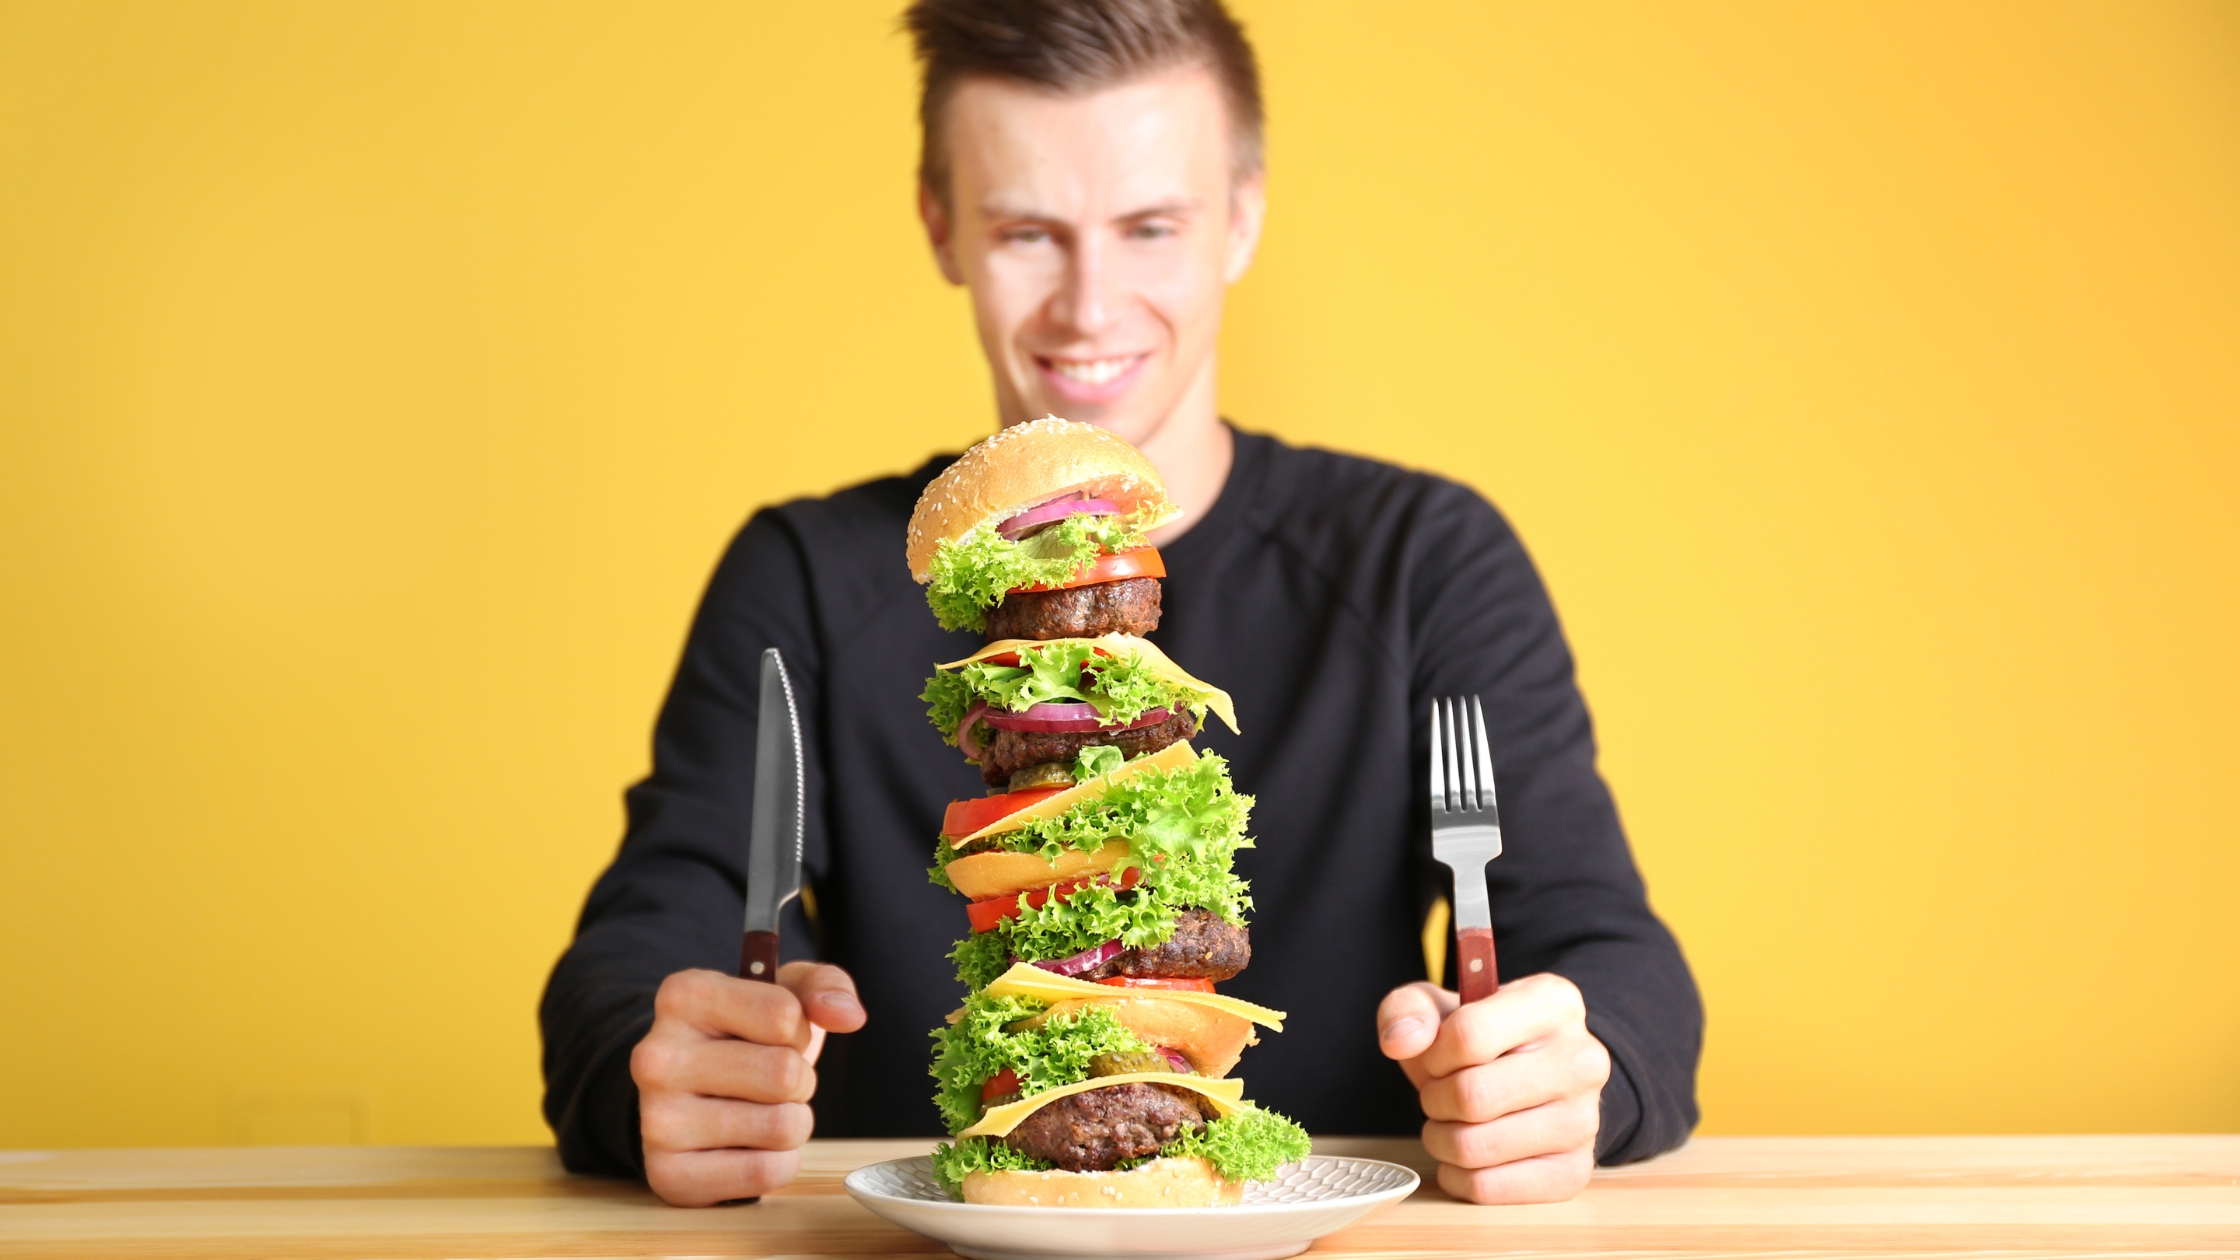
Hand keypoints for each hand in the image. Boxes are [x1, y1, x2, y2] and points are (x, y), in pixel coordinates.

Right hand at [631, 962, 866, 1206]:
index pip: (783, 1014)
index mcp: (683, 996)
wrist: (695, 1097)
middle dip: (799, 1080)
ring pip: (780, 1127)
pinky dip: (778, 1163)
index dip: (798, 1030)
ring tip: (759, 1111)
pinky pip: (764, 1173)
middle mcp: (656, 1057)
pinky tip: (747, 1147)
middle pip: (784, 1074)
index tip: (774, 1035)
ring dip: (791, 1123)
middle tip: (772, 1082)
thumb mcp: (787, 993)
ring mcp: (656, 1120)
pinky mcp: (668, 1174)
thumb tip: (848, 1015)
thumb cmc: (748, 1038)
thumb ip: (826, 987)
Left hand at [1376, 972, 1608, 1203]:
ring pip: (1476, 1147)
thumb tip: (1400, 1041)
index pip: (1469, 1036)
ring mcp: (1585, 1119)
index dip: (1434, 1054)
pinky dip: (1457, 1177)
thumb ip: (1409, 1009)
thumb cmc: (1481, 1040)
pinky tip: (1462, 1158)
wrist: (1531, 1077)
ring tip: (1450, 1123)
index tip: (1438, 1058)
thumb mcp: (1440, 1007)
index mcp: (1553, 1002)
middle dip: (1434, 1099)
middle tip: (1439, 1095)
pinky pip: (1489, 1187)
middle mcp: (1582, 1059)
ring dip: (1441, 1139)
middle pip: (1472, 1096)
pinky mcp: (1574, 1170)